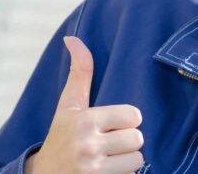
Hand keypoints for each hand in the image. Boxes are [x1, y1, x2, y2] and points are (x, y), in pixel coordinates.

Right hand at [24, 36, 144, 173]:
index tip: (110, 125)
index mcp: (84, 121)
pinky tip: (106, 173)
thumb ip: (79, 72)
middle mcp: (88, 146)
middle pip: (137, 139)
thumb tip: (72, 38)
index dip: (126, 120)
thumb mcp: (68, 106)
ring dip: (126, 161)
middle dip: (127, 142)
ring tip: (107, 159)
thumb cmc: (60, 137)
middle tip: (108, 144)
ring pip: (137, 160)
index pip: (133, 115)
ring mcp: (94, 170)